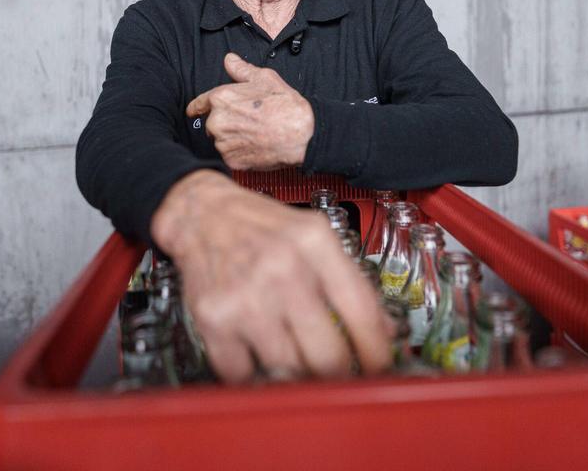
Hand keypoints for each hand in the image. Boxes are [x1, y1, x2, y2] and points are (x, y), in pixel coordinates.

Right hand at [152, 170, 392, 382]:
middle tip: (337, 373)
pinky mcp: (214, 318)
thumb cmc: (260, 227)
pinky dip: (253, 373)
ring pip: (288, 370)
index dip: (376, 350)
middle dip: (337, 373)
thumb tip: (385, 330)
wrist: (201, 212)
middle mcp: (282, 268)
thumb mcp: (313, 236)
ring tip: (295, 361)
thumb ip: (350, 279)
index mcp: (315, 243)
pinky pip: (244, 374)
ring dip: (295, 374)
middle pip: (328, 354)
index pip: (361, 311)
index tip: (379, 368)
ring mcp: (246, 296)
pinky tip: (257, 352)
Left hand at [186, 53, 314, 169]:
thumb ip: (242, 70)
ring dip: (232, 138)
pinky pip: (230, 155)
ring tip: (255, 133)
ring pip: (221, 140)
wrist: (302, 135)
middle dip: (225, 122)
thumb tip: (229, 59)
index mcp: (220, 99)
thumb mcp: (265, 78)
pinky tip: (256, 146)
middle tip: (248, 121)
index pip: (198, 104)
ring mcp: (223, 143)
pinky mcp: (231, 160)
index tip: (194, 111)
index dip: (196, 108)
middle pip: (212, 123)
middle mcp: (216, 121)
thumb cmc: (285, 105)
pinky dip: (239, 152)